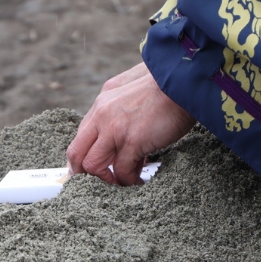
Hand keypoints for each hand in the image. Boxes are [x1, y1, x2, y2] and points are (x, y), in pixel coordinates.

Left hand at [67, 62, 195, 185]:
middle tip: (102, 181)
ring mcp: (114, 128)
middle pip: (76, 153)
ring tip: (122, 182)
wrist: (185, 79)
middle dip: (84, 173)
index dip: (87, 155)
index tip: (99, 167)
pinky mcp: (132, 140)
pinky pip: (121, 170)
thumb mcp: (134, 88)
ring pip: (91, 165)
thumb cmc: (168, 85)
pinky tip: (138, 181)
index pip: (82, 135)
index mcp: (102, 101)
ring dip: (106, 180)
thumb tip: (127, 136)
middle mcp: (101, 114)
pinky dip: (128, 181)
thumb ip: (123, 109)